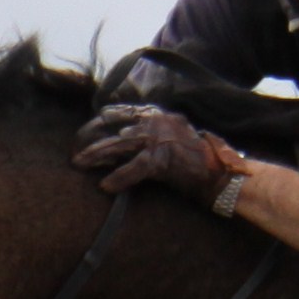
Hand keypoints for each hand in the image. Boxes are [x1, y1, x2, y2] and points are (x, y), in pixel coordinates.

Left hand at [72, 105, 241, 198]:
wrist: (222, 172)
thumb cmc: (202, 160)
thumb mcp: (177, 137)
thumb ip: (155, 135)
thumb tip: (128, 139)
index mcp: (160, 115)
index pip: (123, 111)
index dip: (103, 120)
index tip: (89, 129)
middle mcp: (156, 122)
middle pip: (114, 126)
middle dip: (91, 137)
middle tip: (75, 150)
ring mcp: (158, 138)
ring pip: (118, 144)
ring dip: (95, 155)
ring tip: (79, 163)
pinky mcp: (161, 158)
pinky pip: (133, 169)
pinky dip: (118, 178)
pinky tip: (105, 186)